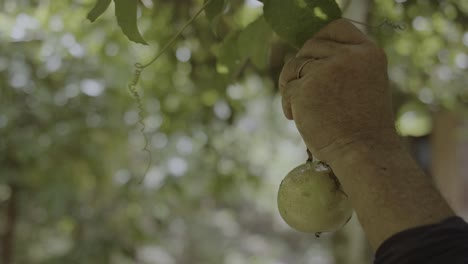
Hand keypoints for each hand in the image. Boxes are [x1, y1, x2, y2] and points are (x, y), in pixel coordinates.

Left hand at [279, 19, 396, 162]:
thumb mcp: (365, 83)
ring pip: (294, 66)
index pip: (337, 27)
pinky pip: (287, 88)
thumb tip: (309, 54)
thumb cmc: (363, 125)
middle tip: (306, 90)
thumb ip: (344, 64)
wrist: (363, 153)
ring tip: (300, 106)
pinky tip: (296, 117)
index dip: (321, 41)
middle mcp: (348, 57)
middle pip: (310, 46)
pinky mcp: (306, 88)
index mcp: (369, 53)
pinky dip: (288, 103)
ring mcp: (326, 71)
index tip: (314, 58)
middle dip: (303, 66)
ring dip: (292, 85)